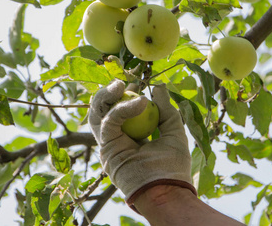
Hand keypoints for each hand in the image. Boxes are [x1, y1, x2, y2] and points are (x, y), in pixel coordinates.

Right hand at [88, 79, 195, 208]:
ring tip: (120, 85)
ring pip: (97, 114)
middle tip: (121, 82)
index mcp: (130, 136)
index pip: (119, 110)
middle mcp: (116, 139)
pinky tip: (140, 102)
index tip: (137, 83)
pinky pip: (109, 123)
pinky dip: (122, 109)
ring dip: (105, 97)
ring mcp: (110, 144)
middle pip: (102, 111)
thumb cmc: (173, 166)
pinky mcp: (107, 148)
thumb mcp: (174, 132)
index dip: (124, 95)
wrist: (167, 190)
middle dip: (108, 93)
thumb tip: (159, 87)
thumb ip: (166, 111)